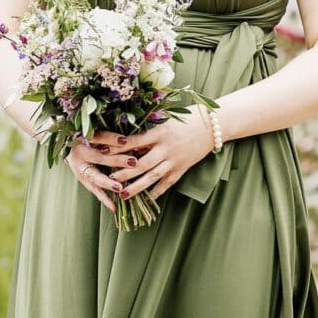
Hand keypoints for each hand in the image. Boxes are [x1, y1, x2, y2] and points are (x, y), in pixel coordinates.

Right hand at [66, 136, 125, 212]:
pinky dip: (104, 199)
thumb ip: (107, 136)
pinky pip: (95, 191)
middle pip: (99, 158)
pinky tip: (114, 208)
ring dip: (109, 183)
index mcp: (80, 141)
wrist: (65, 148)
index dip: (111, 139)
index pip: (98, 138)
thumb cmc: (82, 137)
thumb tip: (127, 139)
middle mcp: (79, 157)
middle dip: (116, 160)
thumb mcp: (91, 133)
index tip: (125, 140)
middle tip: (133, 162)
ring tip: (120, 189)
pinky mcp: (85, 181)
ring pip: (95, 178)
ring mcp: (81, 172)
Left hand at [99, 109, 215, 202]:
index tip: (103, 151)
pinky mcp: (182, 169)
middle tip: (109, 180)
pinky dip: (156, 192)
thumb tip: (129, 138)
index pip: (134, 142)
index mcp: (161, 132)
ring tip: (123, 195)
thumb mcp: (168, 119)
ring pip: (152, 177)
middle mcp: (166, 148)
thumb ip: (150, 130)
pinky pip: (167, 183)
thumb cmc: (190, 117)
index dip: (118, 148)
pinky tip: (146, 199)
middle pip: (141, 164)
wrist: (214, 126)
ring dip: (137, 187)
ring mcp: (175, 160)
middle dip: (124, 173)